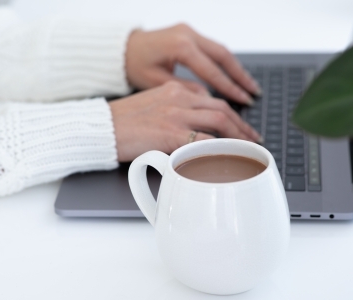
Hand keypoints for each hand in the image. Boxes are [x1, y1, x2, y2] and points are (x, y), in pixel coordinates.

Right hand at [109, 81, 261, 161]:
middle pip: (221, 108)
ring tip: (246, 148)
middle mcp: (178, 98)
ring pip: (219, 120)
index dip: (229, 113)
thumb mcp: (151, 106)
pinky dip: (218, 148)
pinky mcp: (170, 133)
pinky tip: (227, 157)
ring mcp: (176, 115)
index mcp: (174, 90)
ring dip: (237, 135)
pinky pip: (204, 140)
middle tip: (252, 138)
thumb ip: (173, 111)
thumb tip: (191, 128)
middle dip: (241, 124)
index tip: (238, 125)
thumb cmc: (121, 122)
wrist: (100, 128)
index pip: (210, 99)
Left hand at [125, 24, 260, 104]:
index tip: (244, 101)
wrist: (121, 48)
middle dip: (240, 75)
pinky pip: (212, 48)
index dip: (230, 88)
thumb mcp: (157, 83)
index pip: (212, 71)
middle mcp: (188, 35)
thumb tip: (208, 100)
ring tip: (249, 86)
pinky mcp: (188, 33)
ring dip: (236, 68)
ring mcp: (189, 31)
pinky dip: (225, 62)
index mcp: (180, 47)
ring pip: (221, 50)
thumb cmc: (134, 66)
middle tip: (254, 93)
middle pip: (223, 56)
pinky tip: (233, 75)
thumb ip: (185, 90)